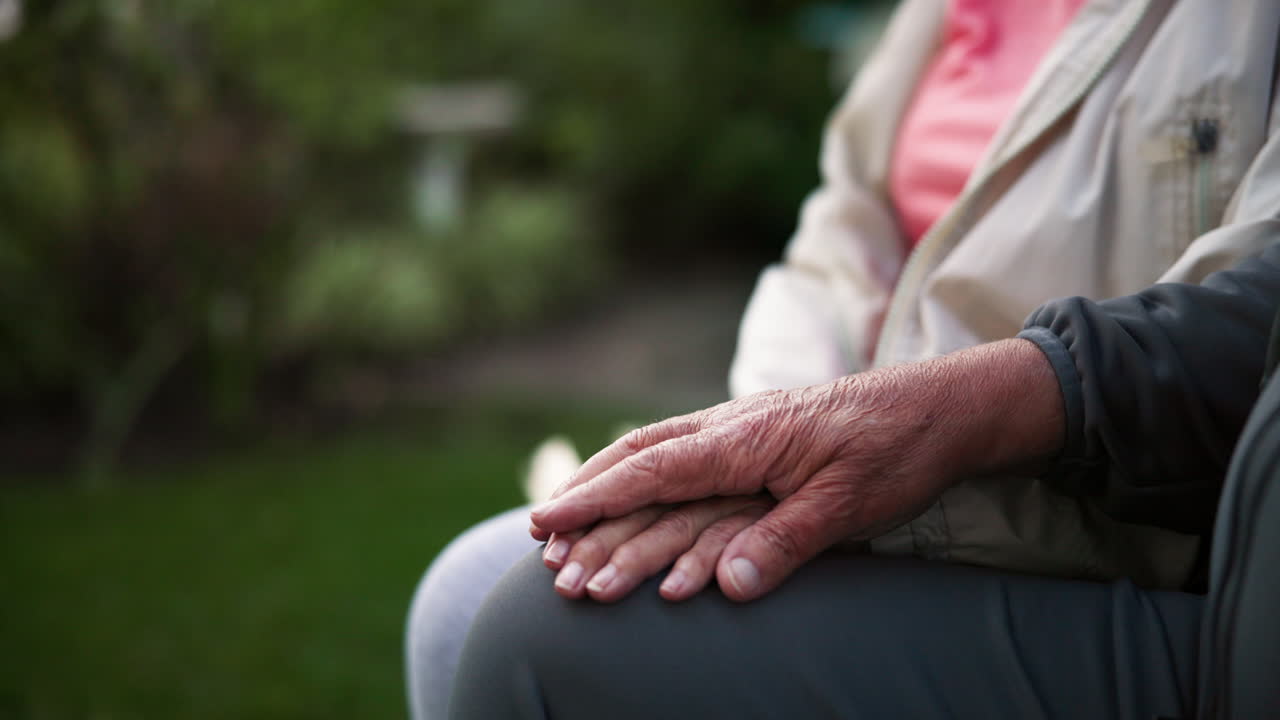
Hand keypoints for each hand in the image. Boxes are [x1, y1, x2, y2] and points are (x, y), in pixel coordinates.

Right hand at [530, 339, 1062, 601]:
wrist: (943, 404)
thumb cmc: (900, 450)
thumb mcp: (851, 504)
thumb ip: (786, 541)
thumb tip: (722, 587)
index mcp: (747, 438)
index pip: (653, 471)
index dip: (594, 500)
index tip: (544, 522)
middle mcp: (732, 427)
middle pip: (638, 456)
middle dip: (585, 495)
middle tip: (539, 536)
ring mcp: (741, 428)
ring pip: (656, 452)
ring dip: (608, 485)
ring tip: (567, 519)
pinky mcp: (755, 436)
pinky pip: (682, 452)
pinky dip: (642, 473)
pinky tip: (632, 488)